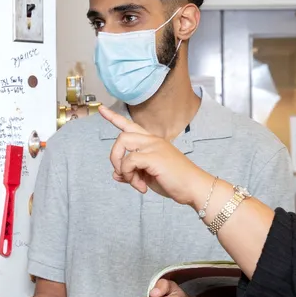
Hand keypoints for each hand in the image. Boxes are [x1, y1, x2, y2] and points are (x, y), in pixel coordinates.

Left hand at [99, 106, 213, 207]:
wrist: (194, 187)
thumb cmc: (175, 181)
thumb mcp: (148, 177)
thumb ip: (132, 172)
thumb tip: (116, 174)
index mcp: (152, 142)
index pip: (130, 125)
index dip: (114, 117)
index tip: (101, 108)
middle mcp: (152, 140)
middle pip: (121, 137)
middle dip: (115, 157)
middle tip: (123, 175)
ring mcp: (154, 146)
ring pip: (122, 144)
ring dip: (121, 166)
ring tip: (133, 181)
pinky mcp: (154, 156)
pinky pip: (129, 162)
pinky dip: (130, 177)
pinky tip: (141, 187)